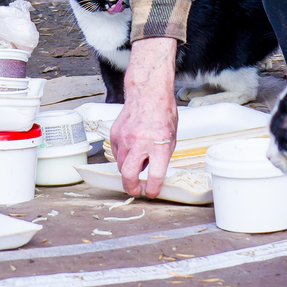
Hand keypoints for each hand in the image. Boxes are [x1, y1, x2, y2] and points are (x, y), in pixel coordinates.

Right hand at [110, 38, 177, 196]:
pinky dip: (123, 155)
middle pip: (129, 175)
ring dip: (127, 170)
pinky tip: (131, 148)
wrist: (148, 94)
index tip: (152, 192)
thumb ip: (162, 156)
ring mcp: (125, 138)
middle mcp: (140, 143)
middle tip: (136, 189)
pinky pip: (116, 153)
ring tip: (136, 165)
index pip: (155, 175)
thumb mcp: (171, 137)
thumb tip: (153, 172)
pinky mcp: (115, 134)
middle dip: (131, 187)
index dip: (153, 189)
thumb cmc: (163, 113)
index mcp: (159, 145)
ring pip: (120, 165)